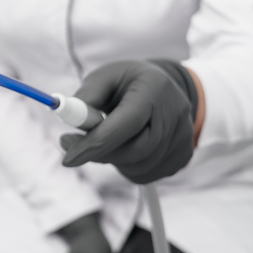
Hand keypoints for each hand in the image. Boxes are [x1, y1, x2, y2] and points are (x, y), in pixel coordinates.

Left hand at [59, 59, 196, 184]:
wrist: (162, 89)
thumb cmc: (126, 83)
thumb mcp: (103, 78)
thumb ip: (86, 97)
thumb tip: (68, 118)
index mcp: (154, 87)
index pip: (126, 123)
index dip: (95, 143)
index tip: (68, 158)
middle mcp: (175, 112)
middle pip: (135, 149)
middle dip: (100, 153)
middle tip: (73, 148)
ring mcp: (184, 136)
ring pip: (138, 166)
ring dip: (112, 159)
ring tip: (104, 139)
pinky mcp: (183, 156)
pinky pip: (146, 174)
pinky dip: (126, 166)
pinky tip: (122, 147)